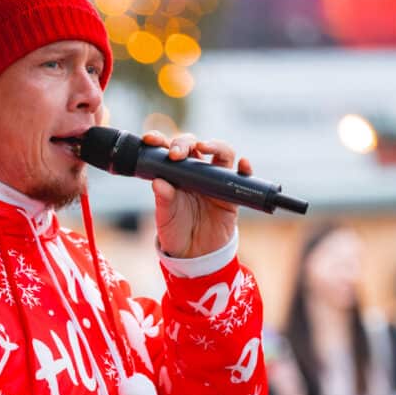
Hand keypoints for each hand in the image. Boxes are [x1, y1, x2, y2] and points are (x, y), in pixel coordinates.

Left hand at [145, 131, 251, 260]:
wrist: (194, 255)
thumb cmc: (176, 232)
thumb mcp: (165, 218)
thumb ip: (163, 200)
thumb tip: (158, 182)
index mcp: (174, 174)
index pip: (168, 149)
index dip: (160, 140)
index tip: (150, 139)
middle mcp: (195, 171)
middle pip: (194, 145)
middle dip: (184, 143)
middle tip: (176, 154)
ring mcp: (214, 180)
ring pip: (220, 153)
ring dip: (215, 145)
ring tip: (206, 148)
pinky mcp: (231, 192)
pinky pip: (241, 176)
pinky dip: (244, 168)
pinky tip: (242, 165)